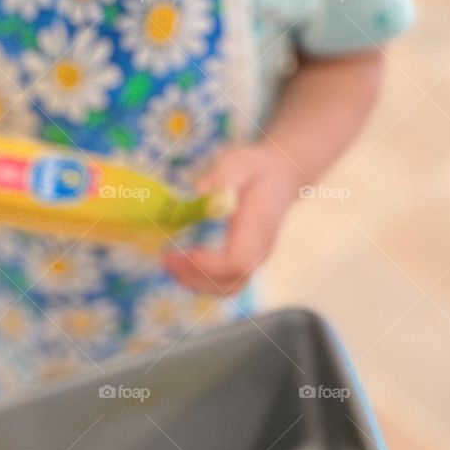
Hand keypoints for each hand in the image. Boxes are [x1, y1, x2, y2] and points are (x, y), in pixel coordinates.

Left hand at [162, 143, 299, 295]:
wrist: (282, 177)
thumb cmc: (257, 169)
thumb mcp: (240, 162)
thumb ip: (222, 176)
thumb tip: (200, 192)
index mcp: (258, 227)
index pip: (238, 261)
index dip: (210, 265)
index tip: (186, 252)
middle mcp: (261, 249)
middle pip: (232, 282)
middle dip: (197, 278)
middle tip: (167, 261)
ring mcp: (257, 259)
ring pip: (230, 287)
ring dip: (198, 283)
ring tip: (170, 265)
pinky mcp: (250, 261)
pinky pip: (229, 281)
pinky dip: (204, 280)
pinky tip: (183, 265)